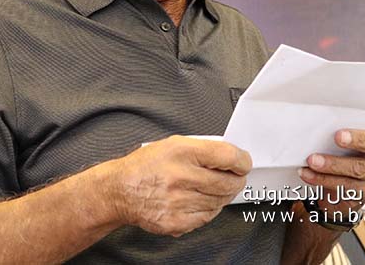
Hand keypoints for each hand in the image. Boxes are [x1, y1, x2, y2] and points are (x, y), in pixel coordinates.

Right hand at [108, 135, 251, 236]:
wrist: (120, 190)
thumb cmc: (146, 165)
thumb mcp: (172, 144)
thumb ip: (202, 149)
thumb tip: (230, 157)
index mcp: (180, 152)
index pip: (226, 156)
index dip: (242, 161)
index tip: (244, 163)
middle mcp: (179, 176)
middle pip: (227, 182)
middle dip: (237, 180)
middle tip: (237, 178)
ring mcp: (177, 201)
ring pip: (219, 201)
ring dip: (224, 195)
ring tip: (218, 188)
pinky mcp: (175, 221)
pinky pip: (207, 217)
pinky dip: (211, 209)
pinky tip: (203, 200)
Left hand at [299, 126, 364, 212]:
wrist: (359, 168)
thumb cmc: (355, 145)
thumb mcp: (356, 133)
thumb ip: (345, 128)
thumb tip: (320, 123)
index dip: (357, 139)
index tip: (338, 136)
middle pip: (360, 168)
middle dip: (334, 164)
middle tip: (312, 159)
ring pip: (349, 185)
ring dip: (324, 179)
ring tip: (306, 171)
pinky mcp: (360, 198)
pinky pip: (342, 197)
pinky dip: (323, 189)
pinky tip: (310, 180)